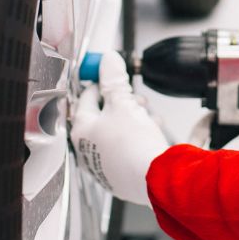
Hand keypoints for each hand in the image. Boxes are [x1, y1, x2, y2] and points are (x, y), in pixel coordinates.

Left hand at [70, 51, 168, 206]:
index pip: (86, 99)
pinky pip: (134, 149)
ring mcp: (107, 167)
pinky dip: (145, 139)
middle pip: (105, 117)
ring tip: (150, 119)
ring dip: (136, 121)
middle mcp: (90, 152)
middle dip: (124, 104)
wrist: (156, 180)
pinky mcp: (126, 177)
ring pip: (121, 133)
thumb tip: (109, 60)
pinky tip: (156, 133)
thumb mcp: (123, 102)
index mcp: (81, 132)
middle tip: (135, 99)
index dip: (99, 84)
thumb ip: (114, 79)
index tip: (108, 76)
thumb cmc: (133, 146)